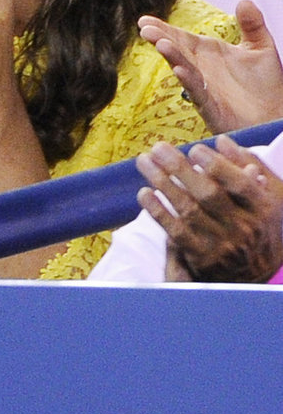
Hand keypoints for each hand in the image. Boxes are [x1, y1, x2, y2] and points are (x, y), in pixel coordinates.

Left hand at [135, 136, 282, 282]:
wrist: (254, 273)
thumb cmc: (259, 223)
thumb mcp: (269, 195)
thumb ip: (250, 166)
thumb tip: (222, 141)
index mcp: (263, 208)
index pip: (239, 184)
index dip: (217, 165)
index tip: (194, 149)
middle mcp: (244, 227)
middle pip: (208, 194)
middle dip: (180, 167)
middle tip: (158, 147)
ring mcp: (221, 244)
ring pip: (188, 210)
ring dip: (163, 183)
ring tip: (144, 162)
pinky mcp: (201, 258)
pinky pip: (175, 231)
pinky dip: (158, 211)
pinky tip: (144, 193)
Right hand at [139, 0, 282, 132]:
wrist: (275, 118)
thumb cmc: (266, 87)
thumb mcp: (261, 48)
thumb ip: (252, 24)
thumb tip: (243, 1)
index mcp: (209, 54)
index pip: (182, 38)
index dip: (164, 29)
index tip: (144, 20)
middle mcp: (202, 70)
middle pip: (178, 52)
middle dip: (161, 40)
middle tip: (145, 29)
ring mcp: (205, 89)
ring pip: (185, 71)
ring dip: (173, 58)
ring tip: (162, 44)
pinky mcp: (213, 109)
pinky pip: (198, 93)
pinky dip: (189, 81)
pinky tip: (179, 70)